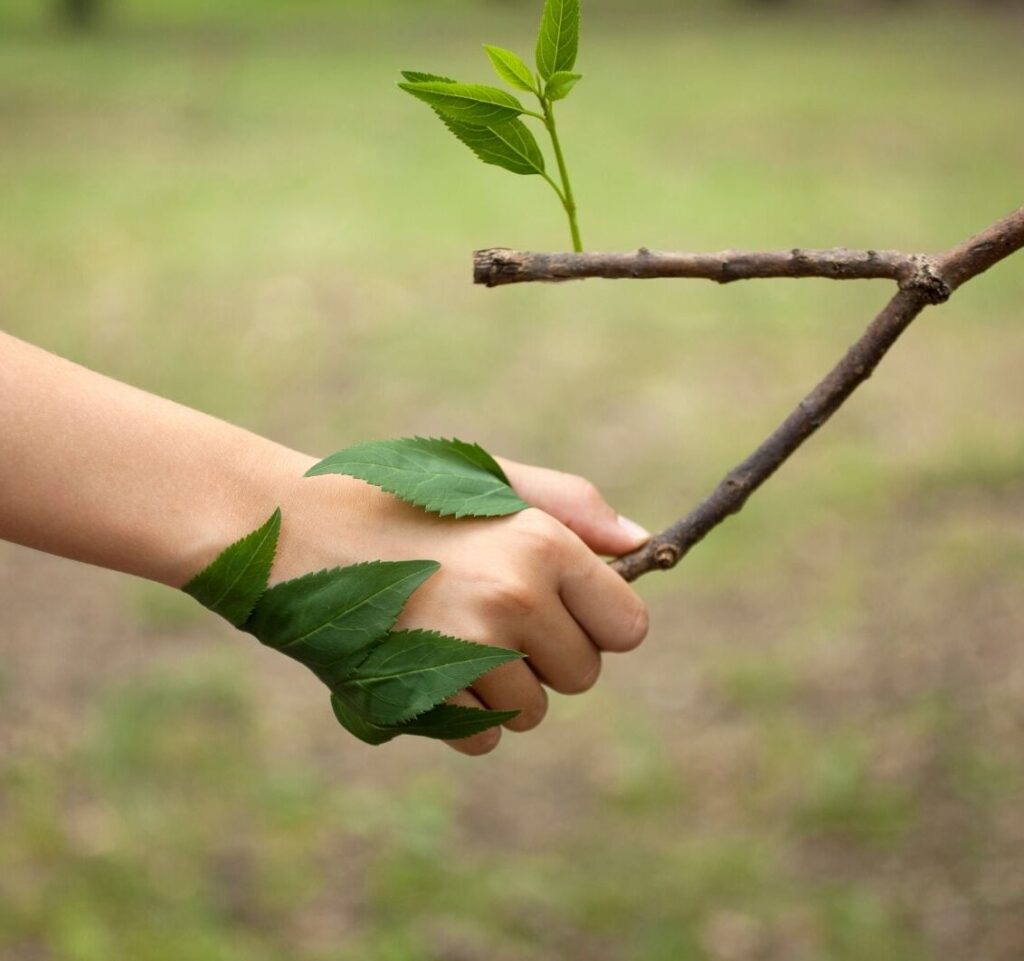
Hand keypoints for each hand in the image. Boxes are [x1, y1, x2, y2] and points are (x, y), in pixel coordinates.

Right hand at [267, 452, 650, 755]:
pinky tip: (420, 661)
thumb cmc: (400, 499)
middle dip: (547, 655)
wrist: (291, 528)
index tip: (562, 608)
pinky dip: (457, 714)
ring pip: (532, 711)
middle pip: (583, 675)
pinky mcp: (422, 697)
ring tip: (446, 631)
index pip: (628, 627)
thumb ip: (573, 508)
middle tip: (488, 612)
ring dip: (501, 687)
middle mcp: (514, 599)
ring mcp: (467, 653)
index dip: (598, 622)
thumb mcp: (488, 482)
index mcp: (542, 543)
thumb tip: (643, 544)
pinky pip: (481, 737)